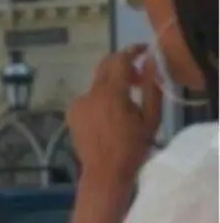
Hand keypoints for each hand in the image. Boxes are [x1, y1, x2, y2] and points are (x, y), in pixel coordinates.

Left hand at [67, 46, 162, 186]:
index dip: (133, 51)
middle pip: (105, 66)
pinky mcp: (71, 113)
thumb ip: (151, 87)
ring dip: (112, 85)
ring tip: (125, 104)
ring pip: (98, 83)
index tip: (144, 50)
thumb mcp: (151, 118)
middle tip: (138, 78)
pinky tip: (108, 116)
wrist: (104, 172)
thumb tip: (150, 62)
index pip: (120, 60)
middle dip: (122, 65)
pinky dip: (100, 98)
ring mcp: (77, 103)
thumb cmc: (132, 147)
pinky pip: (88, 97)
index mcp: (111, 94)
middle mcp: (90, 94)